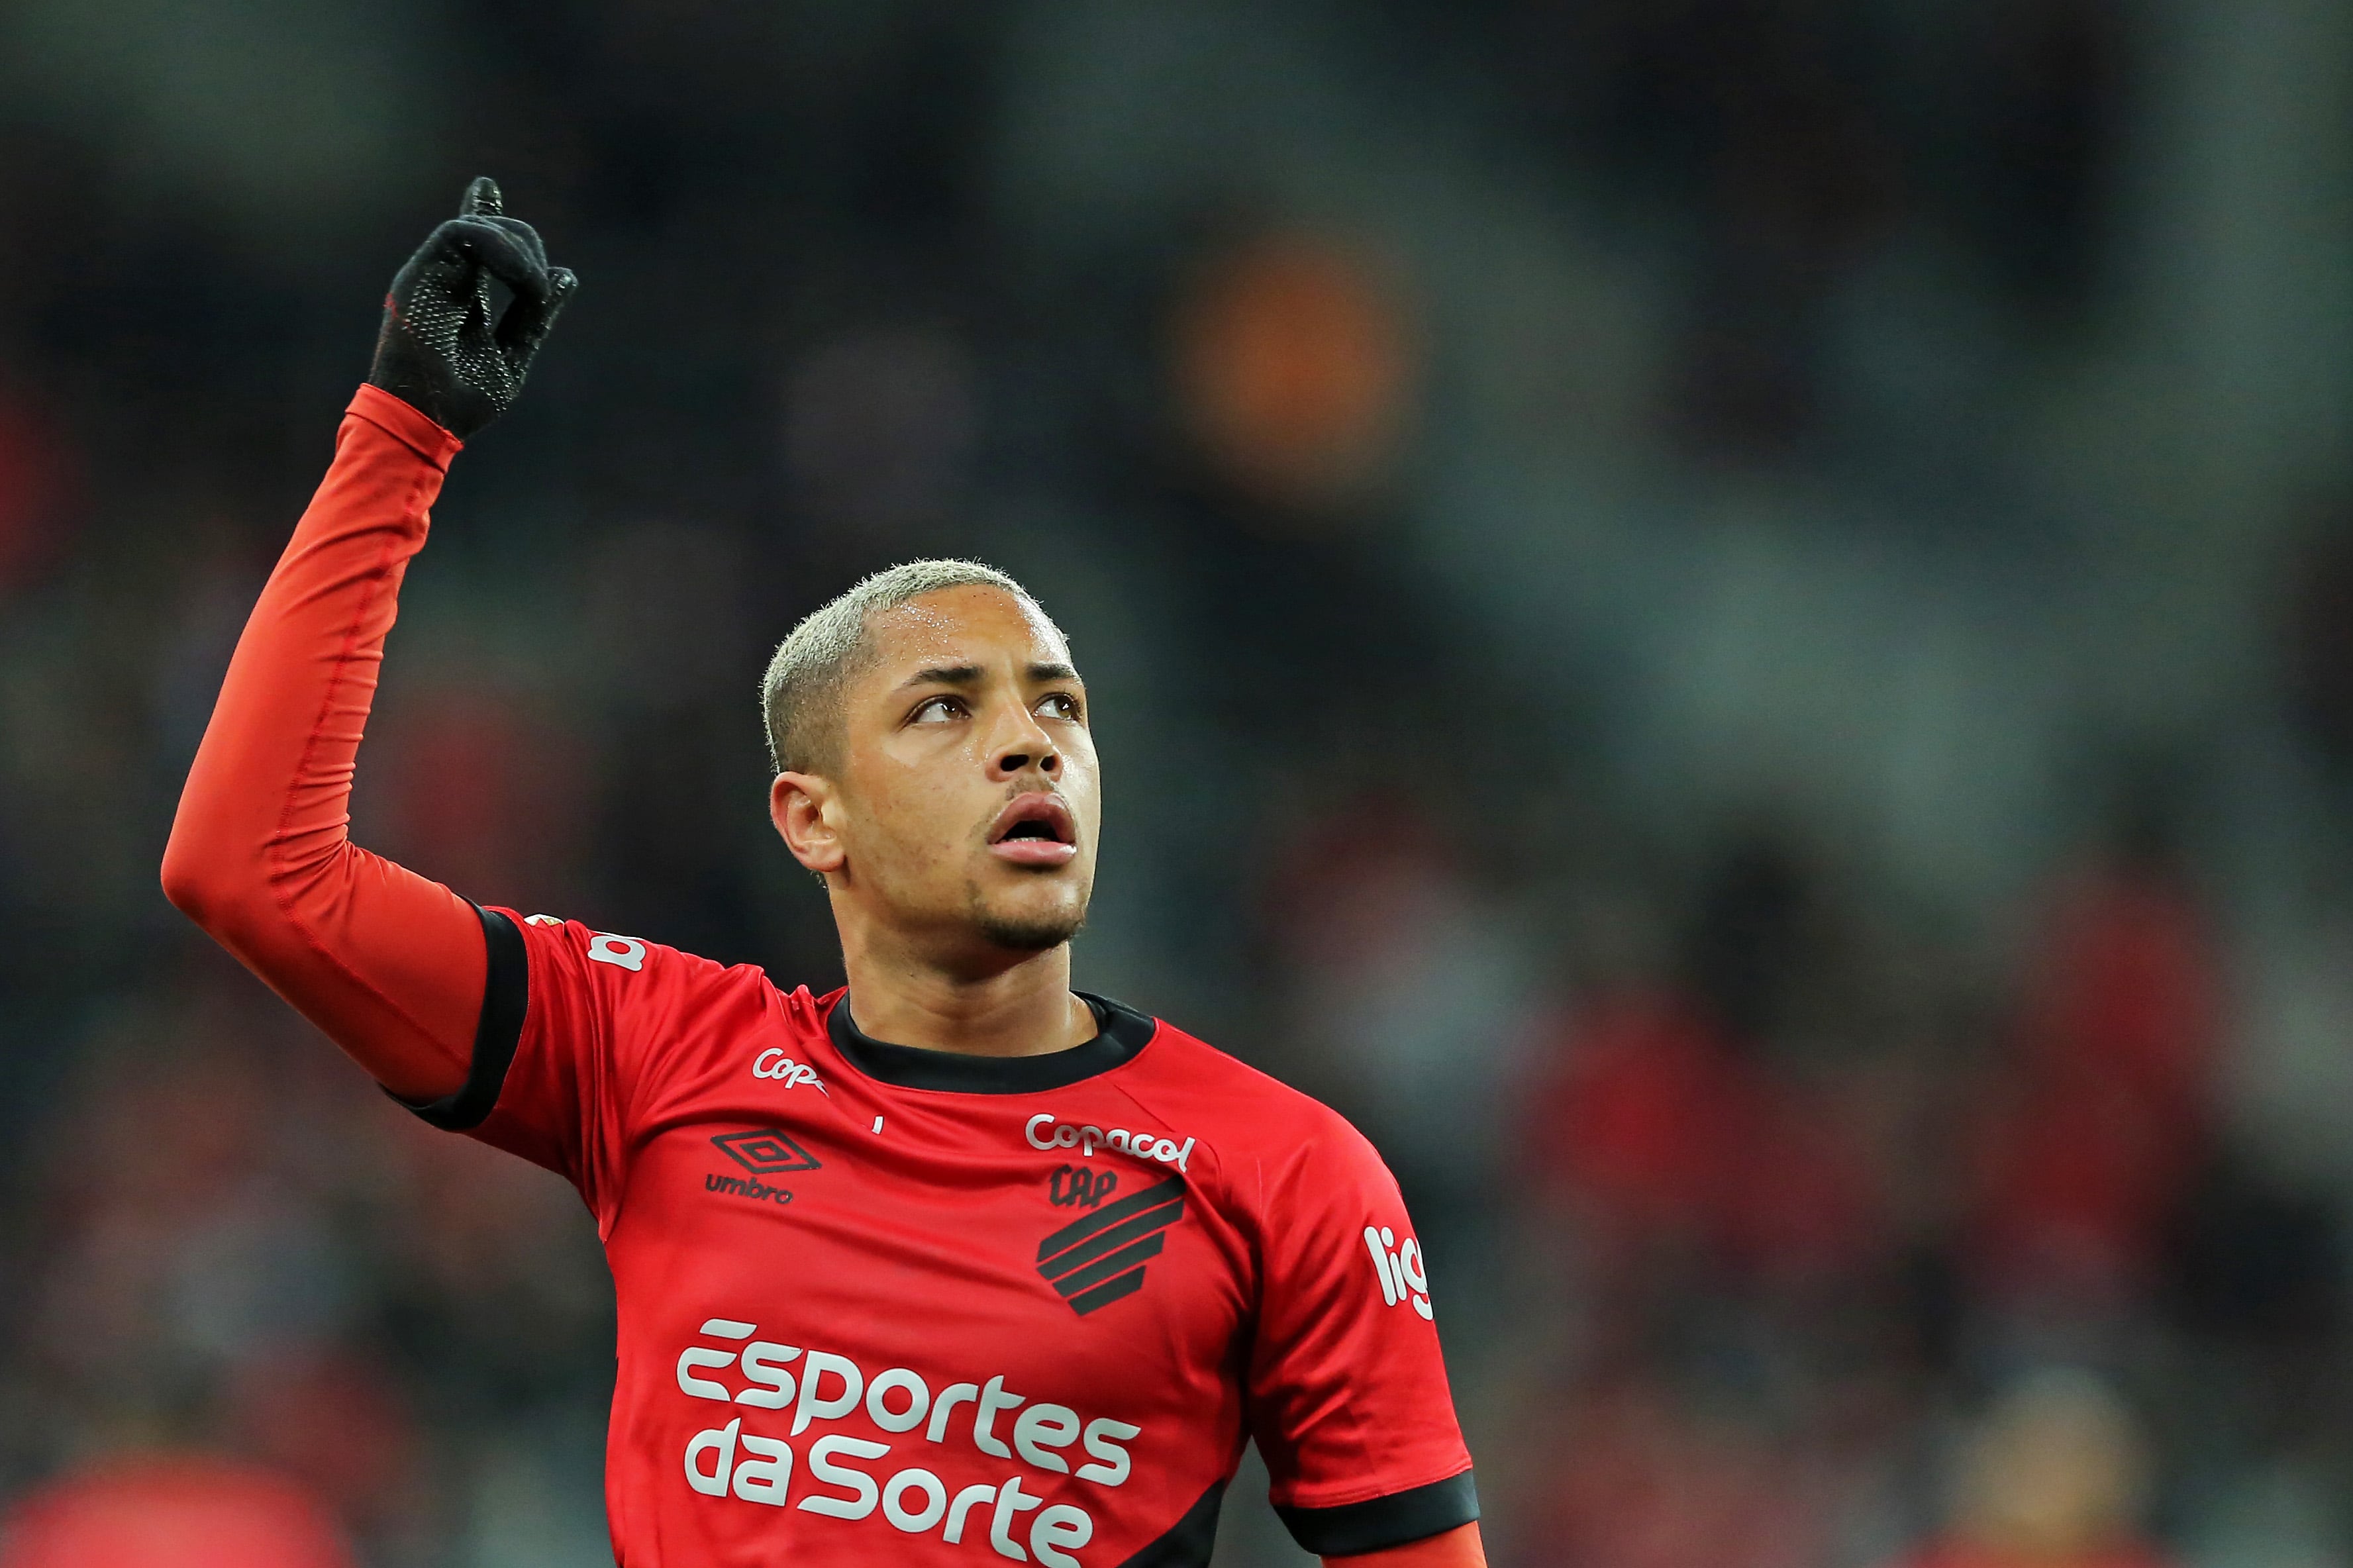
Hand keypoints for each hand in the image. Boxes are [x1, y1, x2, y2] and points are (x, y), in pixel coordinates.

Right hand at [368, 176, 577, 439]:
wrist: (428, 422)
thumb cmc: (463, 401)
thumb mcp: (513, 353)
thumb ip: (534, 315)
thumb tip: (565, 276)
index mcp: (461, 296)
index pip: (479, 245)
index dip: (490, 216)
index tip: (489, 188)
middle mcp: (444, 280)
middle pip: (484, 230)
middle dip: (525, 241)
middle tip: (541, 284)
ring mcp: (430, 276)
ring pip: (476, 228)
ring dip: (517, 249)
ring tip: (533, 288)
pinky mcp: (419, 276)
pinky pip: (460, 234)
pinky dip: (498, 247)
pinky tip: (523, 278)